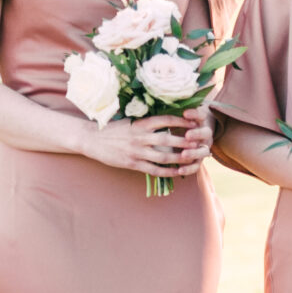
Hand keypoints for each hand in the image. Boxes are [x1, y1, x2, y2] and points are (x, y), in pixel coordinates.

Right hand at [84, 111, 210, 178]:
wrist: (90, 139)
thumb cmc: (112, 128)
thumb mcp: (130, 120)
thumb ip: (147, 122)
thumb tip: (166, 119)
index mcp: (140, 123)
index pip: (165, 120)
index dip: (182, 121)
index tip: (195, 122)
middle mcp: (140, 137)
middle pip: (169, 140)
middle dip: (187, 142)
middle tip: (201, 143)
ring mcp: (136, 151)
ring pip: (164, 156)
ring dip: (181, 158)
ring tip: (194, 159)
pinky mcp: (132, 164)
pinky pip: (154, 170)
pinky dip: (168, 172)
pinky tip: (178, 172)